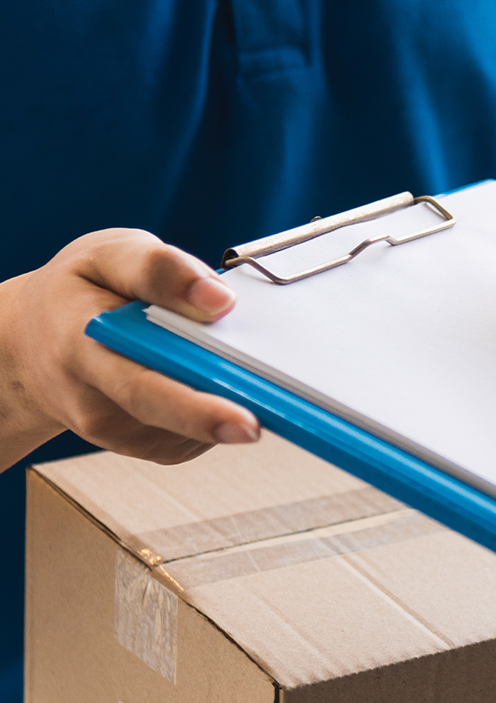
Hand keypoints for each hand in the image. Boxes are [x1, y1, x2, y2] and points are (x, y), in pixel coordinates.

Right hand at [0, 228, 259, 470]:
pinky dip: (212, 411)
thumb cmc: (80, 292)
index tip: (239, 412)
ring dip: (221, 398)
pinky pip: (195, 438)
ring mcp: (114, 430)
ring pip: (188, 427)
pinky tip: (200, 380)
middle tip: (256, 425)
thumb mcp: (110, 255)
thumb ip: (161, 269)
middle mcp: (91, 397)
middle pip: (159, 412)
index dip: (190, 400)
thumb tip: (219, 300)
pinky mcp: (142, 446)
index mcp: (80, 342)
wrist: (33, 344)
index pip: (138, 378)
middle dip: (212, 420)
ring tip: (214, 358)